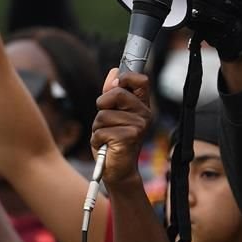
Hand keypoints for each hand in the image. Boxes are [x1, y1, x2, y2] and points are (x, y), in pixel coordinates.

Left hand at [91, 70, 151, 190]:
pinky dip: (97, 140)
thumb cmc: (113, 141)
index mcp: (142, 105)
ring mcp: (139, 125)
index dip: (126, 77)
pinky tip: (107, 146)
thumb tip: (114, 71)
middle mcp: (144, 114)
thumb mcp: (110, 114)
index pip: (140, 80)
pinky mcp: (129, 137)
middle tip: (107, 121)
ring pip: (104, 115)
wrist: (118, 170)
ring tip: (107, 137)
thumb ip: (111, 93)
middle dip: (102, 106)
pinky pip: (101, 130)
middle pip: (116, 93)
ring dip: (98, 127)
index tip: (115, 85)